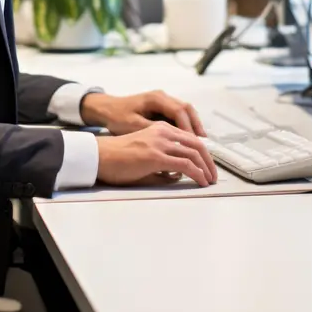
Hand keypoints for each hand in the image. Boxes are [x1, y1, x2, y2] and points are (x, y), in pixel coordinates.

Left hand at [80, 90, 205, 136]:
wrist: (105, 108)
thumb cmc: (116, 116)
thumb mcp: (133, 125)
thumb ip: (153, 131)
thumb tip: (171, 142)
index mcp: (155, 98)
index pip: (179, 111)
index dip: (188, 128)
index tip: (194, 143)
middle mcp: (162, 97)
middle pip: (187, 109)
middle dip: (197, 126)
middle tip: (204, 144)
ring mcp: (162, 101)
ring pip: (185, 111)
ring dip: (193, 126)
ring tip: (201, 144)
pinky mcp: (161, 108)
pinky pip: (178, 115)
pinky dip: (186, 126)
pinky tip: (188, 140)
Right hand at [95, 121, 217, 187]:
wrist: (99, 156)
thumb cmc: (116, 158)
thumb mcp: (144, 156)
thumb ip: (162, 163)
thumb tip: (178, 175)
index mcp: (159, 129)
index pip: (189, 138)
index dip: (203, 152)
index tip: (208, 165)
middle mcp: (162, 132)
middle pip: (197, 144)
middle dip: (209, 161)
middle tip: (213, 175)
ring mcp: (160, 143)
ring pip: (194, 153)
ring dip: (206, 168)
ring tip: (210, 180)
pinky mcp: (156, 156)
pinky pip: (185, 164)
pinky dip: (197, 173)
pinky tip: (201, 181)